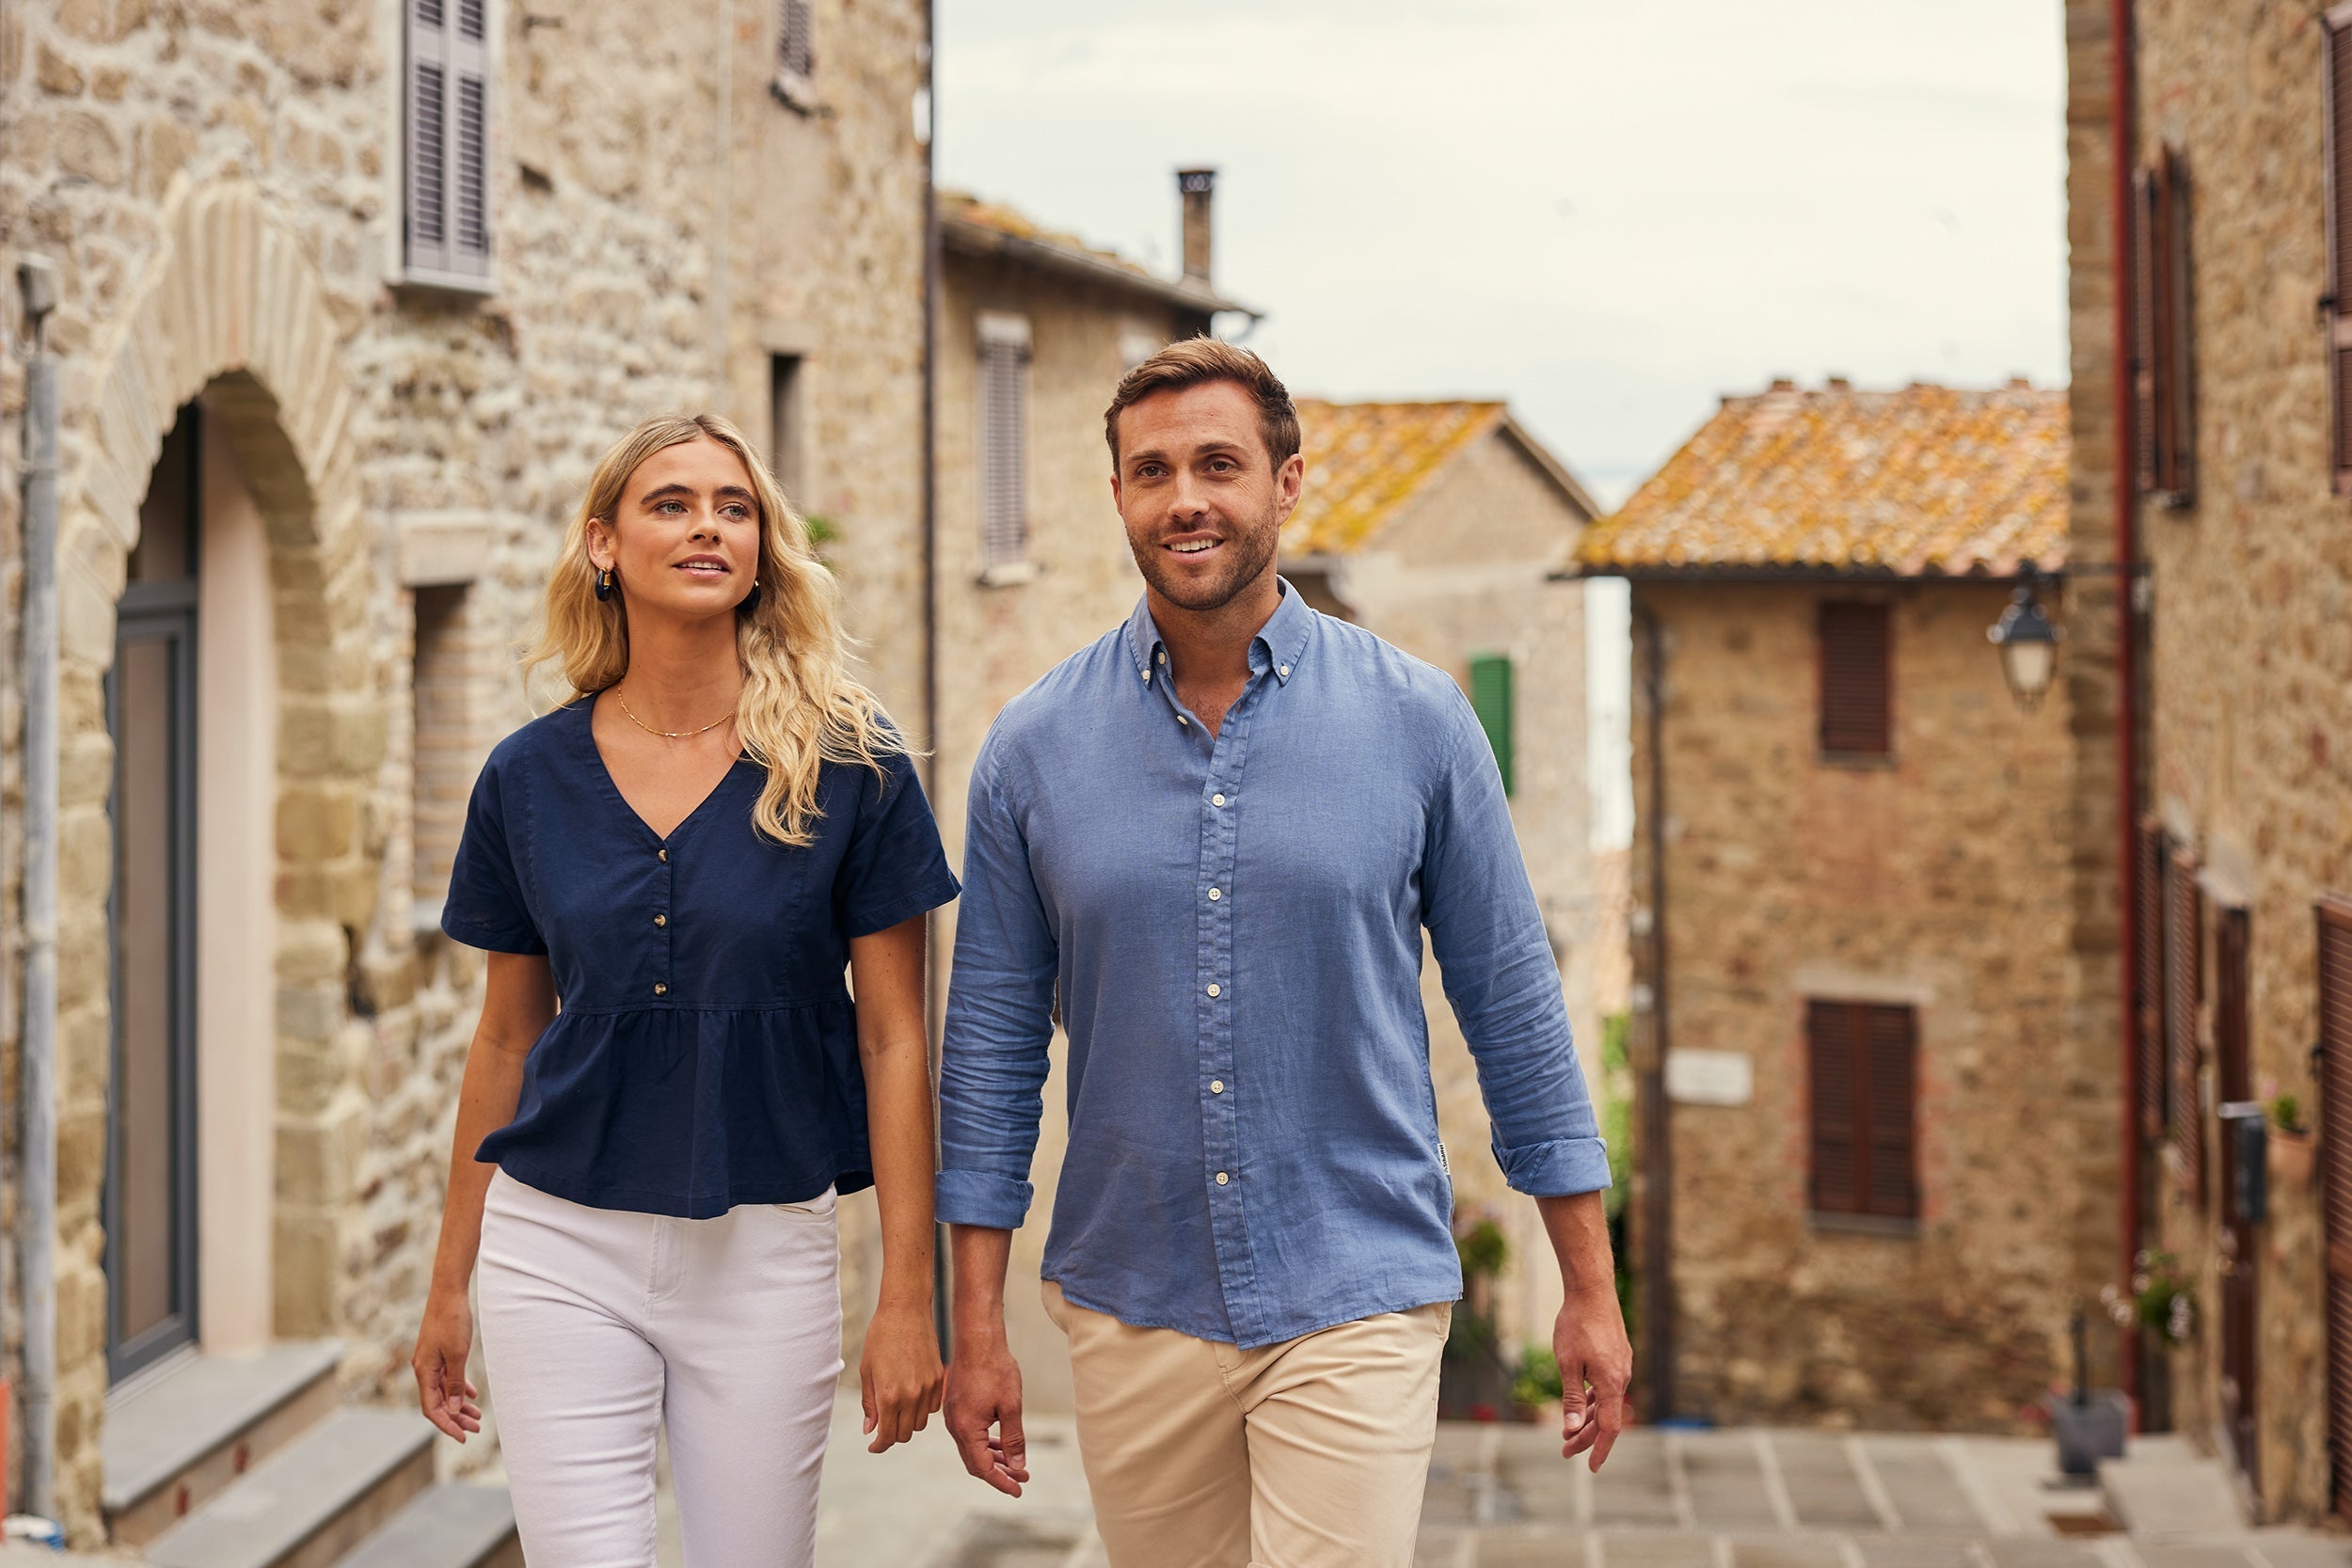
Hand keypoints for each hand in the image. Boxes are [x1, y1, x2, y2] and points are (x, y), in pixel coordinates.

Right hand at [412, 1289, 482, 1442]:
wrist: (448, 1293)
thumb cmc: (452, 1321)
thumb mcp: (457, 1355)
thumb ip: (455, 1383)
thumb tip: (454, 1409)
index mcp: (424, 1372)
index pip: (432, 1408)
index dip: (447, 1425)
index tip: (462, 1437)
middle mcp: (423, 1369)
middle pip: (438, 1402)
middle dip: (455, 1419)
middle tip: (475, 1429)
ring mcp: (430, 1361)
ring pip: (443, 1391)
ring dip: (458, 1405)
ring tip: (477, 1417)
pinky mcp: (438, 1352)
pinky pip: (446, 1377)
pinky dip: (458, 1388)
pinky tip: (472, 1396)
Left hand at [861, 1300, 944, 1452]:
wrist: (905, 1311)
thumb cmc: (880, 1337)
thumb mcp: (867, 1371)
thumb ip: (869, 1403)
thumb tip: (870, 1429)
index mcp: (889, 1395)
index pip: (887, 1436)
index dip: (879, 1445)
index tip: (874, 1446)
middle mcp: (911, 1395)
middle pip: (904, 1434)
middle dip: (892, 1435)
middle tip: (883, 1428)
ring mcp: (928, 1387)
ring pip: (920, 1423)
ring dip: (908, 1423)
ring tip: (897, 1412)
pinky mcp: (939, 1378)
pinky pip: (933, 1407)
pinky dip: (923, 1410)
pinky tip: (912, 1398)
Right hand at [944, 1326, 1028, 1495]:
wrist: (977, 1338)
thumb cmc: (995, 1368)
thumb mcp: (1011, 1406)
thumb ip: (1013, 1439)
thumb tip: (1016, 1466)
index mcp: (967, 1429)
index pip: (983, 1468)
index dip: (1001, 1481)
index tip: (1018, 1489)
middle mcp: (955, 1426)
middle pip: (975, 1462)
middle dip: (999, 1473)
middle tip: (1021, 1479)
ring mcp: (953, 1416)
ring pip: (972, 1448)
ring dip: (993, 1458)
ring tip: (1016, 1464)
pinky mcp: (956, 1407)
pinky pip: (970, 1434)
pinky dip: (985, 1443)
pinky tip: (1000, 1443)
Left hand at [1555, 1281, 1631, 1469]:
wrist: (1592, 1290)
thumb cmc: (1576, 1325)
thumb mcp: (1567, 1364)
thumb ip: (1571, 1397)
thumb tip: (1571, 1427)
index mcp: (1612, 1383)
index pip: (1609, 1428)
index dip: (1599, 1448)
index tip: (1591, 1467)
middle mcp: (1622, 1378)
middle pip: (1606, 1417)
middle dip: (1585, 1435)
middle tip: (1564, 1448)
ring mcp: (1621, 1366)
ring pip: (1606, 1401)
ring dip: (1588, 1417)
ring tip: (1567, 1430)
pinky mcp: (1617, 1356)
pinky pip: (1607, 1387)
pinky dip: (1593, 1399)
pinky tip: (1581, 1403)